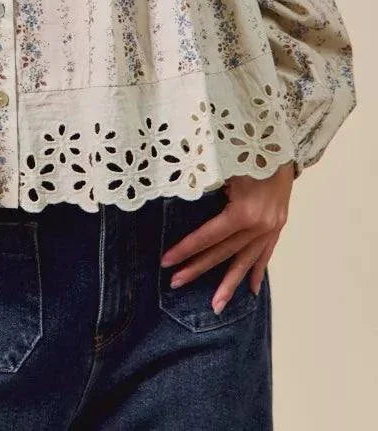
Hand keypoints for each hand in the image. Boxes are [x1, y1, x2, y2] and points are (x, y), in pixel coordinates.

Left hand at [159, 161, 294, 313]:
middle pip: (223, 252)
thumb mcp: (222, 166)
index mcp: (244, 212)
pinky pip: (266, 253)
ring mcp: (271, 227)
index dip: (185, 249)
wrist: (282, 142)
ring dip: (230, 284)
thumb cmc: (247, 149)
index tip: (166, 262)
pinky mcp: (278, 225)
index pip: (208, 237)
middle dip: (198, 268)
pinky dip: (256, 270)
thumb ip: (204, 186)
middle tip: (175, 283)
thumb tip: (177, 198)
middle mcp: (259, 225)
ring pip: (246, 260)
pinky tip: (251, 289)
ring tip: (216, 305)